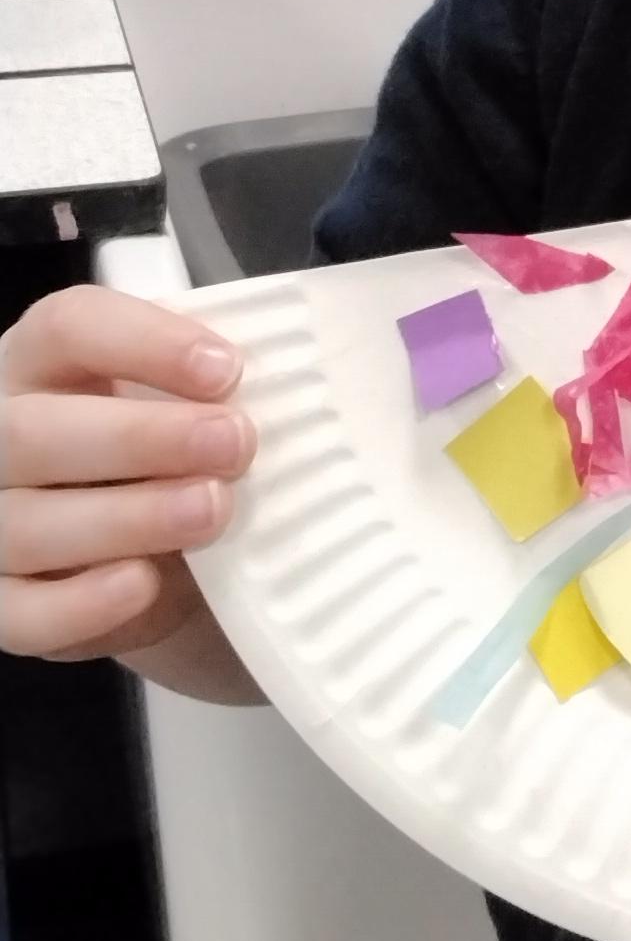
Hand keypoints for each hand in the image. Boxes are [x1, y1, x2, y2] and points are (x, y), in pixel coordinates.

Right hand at [1, 286, 254, 665]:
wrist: (166, 570)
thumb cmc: (176, 463)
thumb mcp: (191, 411)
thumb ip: (212, 393)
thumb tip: (291, 389)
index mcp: (41, 363)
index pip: (66, 327)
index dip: (144, 342)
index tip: (229, 369)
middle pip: (34, 431)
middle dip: (141, 437)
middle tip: (235, 444)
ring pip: (26, 523)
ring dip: (128, 516)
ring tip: (212, 511)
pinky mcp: (2, 608)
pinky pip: (22, 613)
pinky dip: (83, 603)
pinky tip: (144, 584)